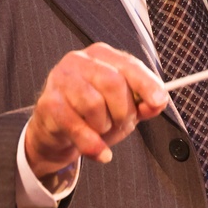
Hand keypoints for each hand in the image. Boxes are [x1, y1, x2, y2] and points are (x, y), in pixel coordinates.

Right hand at [25, 43, 167, 182]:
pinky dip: (92, 144)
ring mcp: (60, 79)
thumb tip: (158, 102)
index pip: (129, 65)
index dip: (146, 84)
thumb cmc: (91, 115)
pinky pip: (76, 126)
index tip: (159, 101)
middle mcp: (80, 61)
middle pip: (113, 82)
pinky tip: (99, 152)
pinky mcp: (48, 103)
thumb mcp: (123, 108)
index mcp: (102, 56)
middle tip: (120, 125)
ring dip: (103, 126)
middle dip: (123, 112)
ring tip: (100, 131)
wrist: (56, 132)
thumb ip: (143, 104)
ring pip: (93, 104)